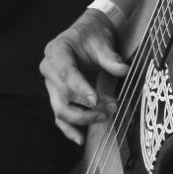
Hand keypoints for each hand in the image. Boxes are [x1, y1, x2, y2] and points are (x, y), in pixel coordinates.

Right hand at [40, 9, 128, 145]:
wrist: (86, 34)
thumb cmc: (92, 35)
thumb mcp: (102, 41)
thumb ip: (110, 57)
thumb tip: (123, 70)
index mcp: (57, 51)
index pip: (66, 73)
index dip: (80, 89)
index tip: (96, 101)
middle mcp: (49, 69)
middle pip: (63, 95)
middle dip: (86, 107)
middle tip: (111, 108)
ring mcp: (51, 85)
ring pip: (60, 109)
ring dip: (82, 118)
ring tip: (105, 117)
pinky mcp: (57, 96)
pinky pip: (59, 116)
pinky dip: (69, 129)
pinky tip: (80, 139)